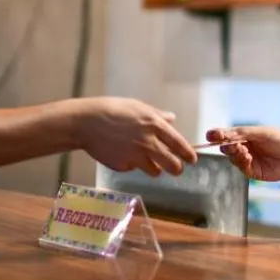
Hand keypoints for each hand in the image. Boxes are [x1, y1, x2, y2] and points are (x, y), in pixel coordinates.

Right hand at [77, 98, 196, 176]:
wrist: (86, 123)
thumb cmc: (111, 110)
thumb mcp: (137, 107)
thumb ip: (157, 116)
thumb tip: (172, 119)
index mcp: (154, 125)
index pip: (179, 144)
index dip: (188, 154)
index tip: (192, 159)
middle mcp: (148, 142)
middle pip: (173, 165)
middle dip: (176, 168)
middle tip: (175, 168)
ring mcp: (136, 156)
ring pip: (155, 171)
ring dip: (154, 168)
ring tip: (144, 158)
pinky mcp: (124, 166)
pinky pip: (134, 169)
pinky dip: (131, 164)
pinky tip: (121, 153)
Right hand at [206, 126, 279, 182]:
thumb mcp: (261, 133)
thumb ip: (242, 133)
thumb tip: (222, 134)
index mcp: (245, 136)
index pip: (227, 135)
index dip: (218, 135)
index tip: (210, 135)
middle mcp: (245, 148)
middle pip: (227, 147)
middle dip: (225, 145)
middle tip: (226, 143)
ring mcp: (248, 160)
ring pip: (233, 158)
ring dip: (234, 153)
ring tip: (241, 149)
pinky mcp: (253, 172)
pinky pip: (242, 167)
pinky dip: (242, 162)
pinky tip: (247, 156)